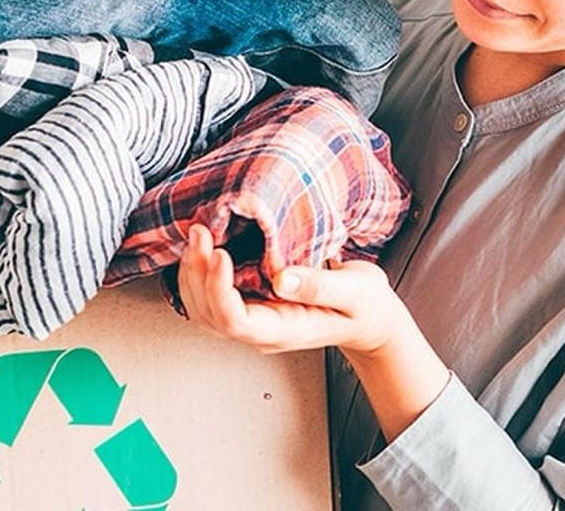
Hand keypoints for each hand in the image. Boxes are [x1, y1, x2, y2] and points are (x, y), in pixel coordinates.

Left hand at [175, 223, 406, 354]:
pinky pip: (213, 299)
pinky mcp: (253, 306)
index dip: (218, 289)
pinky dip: (201, 274)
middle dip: (197, 274)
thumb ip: (321, 286)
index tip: (220, 253)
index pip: (236, 322)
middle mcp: (263, 332)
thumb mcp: (356, 292)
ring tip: (197, 236)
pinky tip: (203, 248)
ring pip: (205, 310)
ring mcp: (255, 321)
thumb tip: (282, 278)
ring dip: (193, 274)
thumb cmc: (365, 307)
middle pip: (211, 315)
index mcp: (286, 331)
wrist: (371, 319)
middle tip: (200, 233)